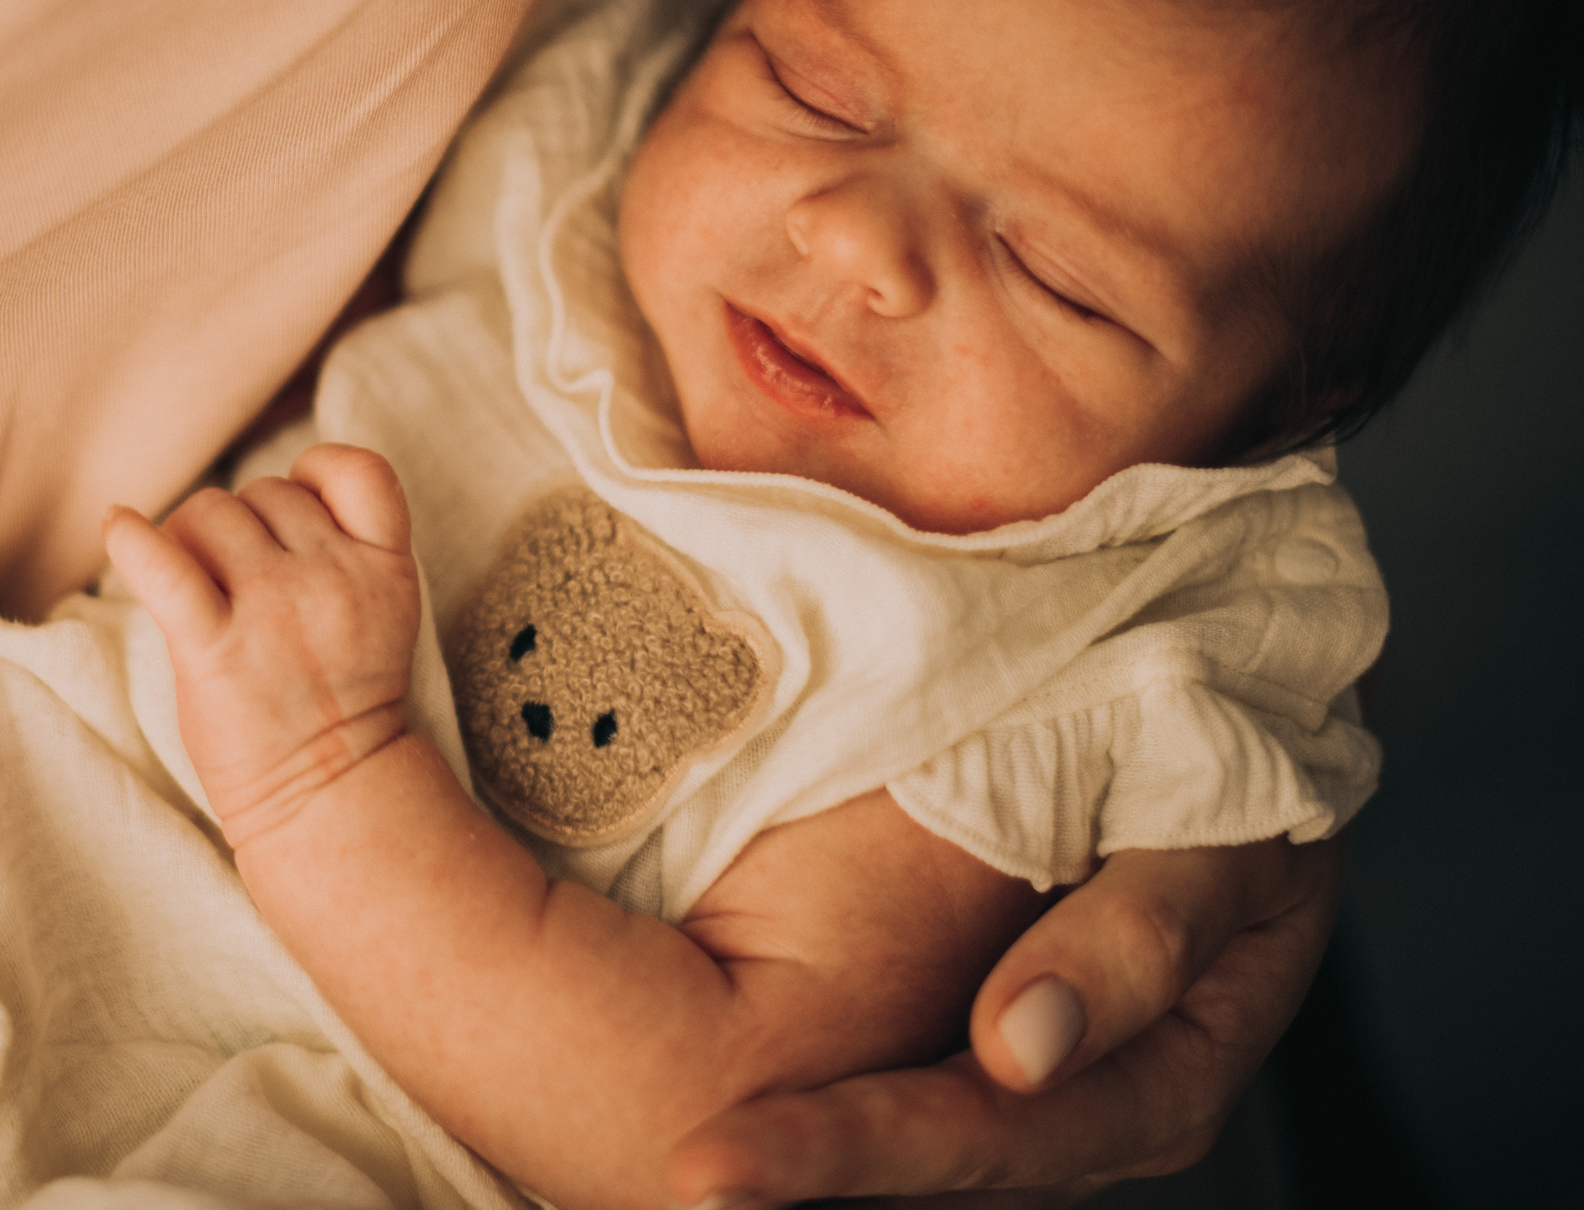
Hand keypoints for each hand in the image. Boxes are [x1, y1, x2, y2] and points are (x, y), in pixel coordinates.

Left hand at [102, 443, 420, 847]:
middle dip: (241, 530)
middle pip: (262, 493)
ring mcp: (276, 611)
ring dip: (191, 542)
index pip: (354, 469)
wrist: (331, 799)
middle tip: (238, 591)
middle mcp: (334, 578)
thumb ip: (340, 547)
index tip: (294, 518)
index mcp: (384, 568)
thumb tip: (257, 495)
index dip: (314, 479)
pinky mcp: (216, 650)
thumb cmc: (339, 702)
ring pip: (210, 513)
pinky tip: (117, 524)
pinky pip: (165, 568)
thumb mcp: (380, 611)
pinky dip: (132, 541)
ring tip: (198, 596)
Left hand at [664, 835, 1341, 1207]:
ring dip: (803, 1155)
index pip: (992, 1132)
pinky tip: (729, 1102)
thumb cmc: (1232, 780)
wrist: (1233, 755)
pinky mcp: (975, 1055)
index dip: (856, 1147)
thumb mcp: (1219, 841)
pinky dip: (811, 1095)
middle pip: (934, 1168)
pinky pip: (888, 1088)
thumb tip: (1021, 1051)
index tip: (723, 1156)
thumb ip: (1140, 936)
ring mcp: (1032, 1094)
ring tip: (697, 1155)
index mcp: (1162, 1080)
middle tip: (690, 1168)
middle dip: (806, 1169)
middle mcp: (1086, 1114)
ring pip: (908, 1163)